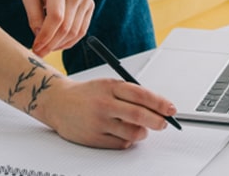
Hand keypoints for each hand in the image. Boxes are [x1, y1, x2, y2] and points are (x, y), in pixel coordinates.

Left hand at [23, 0, 93, 56]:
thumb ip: (33, 16)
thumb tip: (40, 37)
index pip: (56, 18)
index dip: (46, 36)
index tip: (35, 48)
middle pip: (66, 27)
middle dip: (51, 44)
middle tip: (39, 53)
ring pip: (76, 32)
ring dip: (60, 44)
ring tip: (47, 47)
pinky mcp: (90, 5)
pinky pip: (82, 29)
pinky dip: (70, 40)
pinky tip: (59, 42)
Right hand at [39, 77, 176, 148]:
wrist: (58, 102)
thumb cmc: (88, 94)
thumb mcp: (108, 84)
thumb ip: (130, 94)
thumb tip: (158, 107)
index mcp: (110, 86)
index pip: (141, 94)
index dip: (160, 103)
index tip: (171, 109)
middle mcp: (104, 103)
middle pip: (139, 115)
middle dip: (157, 121)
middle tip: (164, 123)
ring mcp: (98, 122)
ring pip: (132, 133)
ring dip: (142, 132)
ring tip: (141, 128)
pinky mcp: (93, 138)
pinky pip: (120, 144)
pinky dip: (128, 140)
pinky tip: (123, 132)